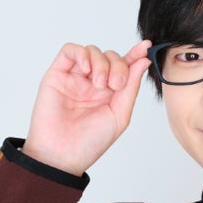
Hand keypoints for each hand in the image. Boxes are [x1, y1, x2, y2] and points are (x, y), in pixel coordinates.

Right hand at [23, 41, 150, 175]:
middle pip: (111, 56)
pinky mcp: (57, 74)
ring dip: (101, 63)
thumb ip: (131, 87)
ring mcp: (75, 78)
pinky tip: (86, 70)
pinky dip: (82, 54)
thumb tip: (144, 61)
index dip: (135, 55)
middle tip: (115, 85)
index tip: (146, 47)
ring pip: (93, 51)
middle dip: (118, 66)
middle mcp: (93, 83)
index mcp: (111, 93)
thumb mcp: (120, 115)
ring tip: (99, 84)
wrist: (63, 154)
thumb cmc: (90, 141)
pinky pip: (70, 50)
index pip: (125, 67)